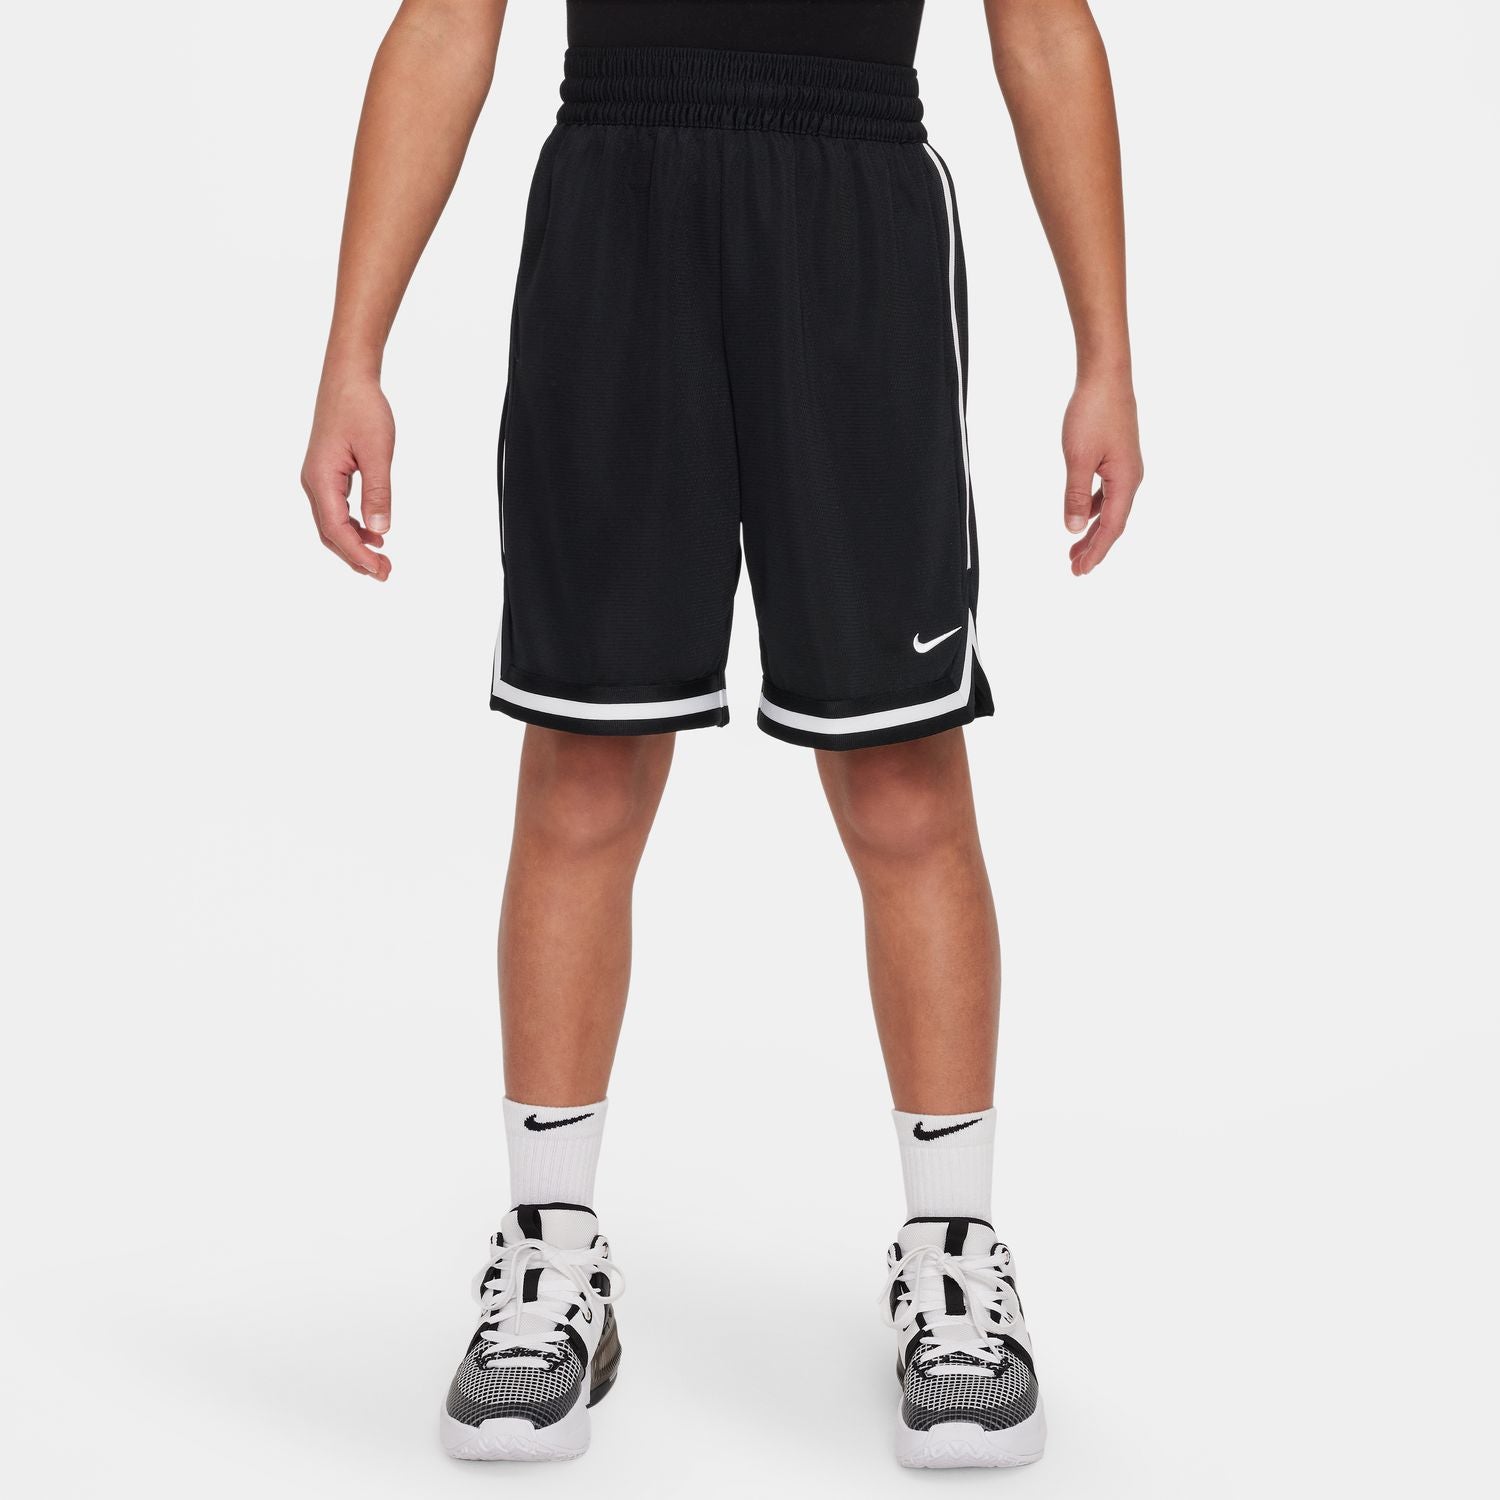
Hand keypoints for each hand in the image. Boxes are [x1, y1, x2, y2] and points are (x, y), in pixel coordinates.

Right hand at [300, 370, 394, 580]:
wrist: (348, 378)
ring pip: (333, 523)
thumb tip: (380, 530)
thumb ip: (378, 492)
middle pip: (330, 532)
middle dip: (356, 556)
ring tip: (382, 559)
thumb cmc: (361, 408)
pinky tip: (373, 533)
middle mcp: (314, 481)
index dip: (358, 554)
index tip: (380, 570)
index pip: (337, 529)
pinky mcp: (327, 472)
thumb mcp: (377, 452)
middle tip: (384, 572)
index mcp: (321, 479)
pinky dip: (354, 526)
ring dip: (355, 543)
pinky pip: (337, 508)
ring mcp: (318, 477)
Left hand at [1061, 373, 1142, 575]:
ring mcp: (1126, 468)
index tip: (1080, 571)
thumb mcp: (1078, 458)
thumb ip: (1075, 495)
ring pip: (1110, 508)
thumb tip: (1074, 529)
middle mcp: (1131, 478)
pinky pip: (1108, 493)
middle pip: (1113, 522)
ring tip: (1075, 549)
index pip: (1111, 527)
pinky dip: (1094, 508)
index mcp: (1126, 481)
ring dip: (1093, 529)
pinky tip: (1082, 515)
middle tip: (1075, 569)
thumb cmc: (1093, 413)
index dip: (1095, 551)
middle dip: (1094, 547)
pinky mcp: (1119, 458)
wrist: (1106, 377)